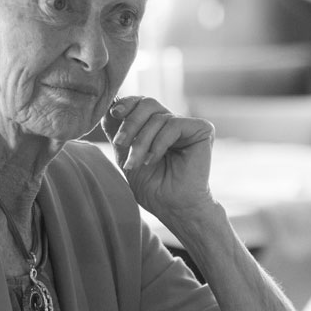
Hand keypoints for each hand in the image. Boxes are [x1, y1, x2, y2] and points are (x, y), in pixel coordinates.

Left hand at [102, 95, 214, 223]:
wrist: (173, 207)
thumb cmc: (152, 187)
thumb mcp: (126, 156)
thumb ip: (118, 131)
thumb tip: (109, 104)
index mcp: (157, 127)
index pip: (141, 103)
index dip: (126, 104)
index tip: (113, 113)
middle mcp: (173, 123)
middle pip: (148, 104)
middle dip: (130, 124)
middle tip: (121, 143)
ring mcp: (187, 126)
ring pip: (157, 117)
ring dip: (142, 142)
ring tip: (137, 163)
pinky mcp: (201, 129)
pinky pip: (173, 124)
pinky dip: (158, 143)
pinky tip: (153, 160)